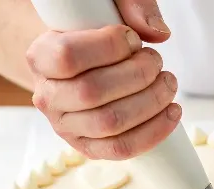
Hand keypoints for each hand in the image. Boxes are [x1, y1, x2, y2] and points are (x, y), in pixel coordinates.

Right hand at [27, 0, 180, 159]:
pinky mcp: (90, 147)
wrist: (82, 67)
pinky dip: (154, 132)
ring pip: (110, 123)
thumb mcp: (107, 8)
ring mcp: (67, 127)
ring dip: (151, 102)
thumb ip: (131, 5)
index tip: (132, 39)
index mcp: (41, 58)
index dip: (110, 47)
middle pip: (93, 92)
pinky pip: (122, 149)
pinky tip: (172, 112)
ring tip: (167, 83)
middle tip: (156, 61)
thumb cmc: (95, 37)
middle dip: (138, 74)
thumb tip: (157, 31)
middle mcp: (48, 97)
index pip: (68, 57)